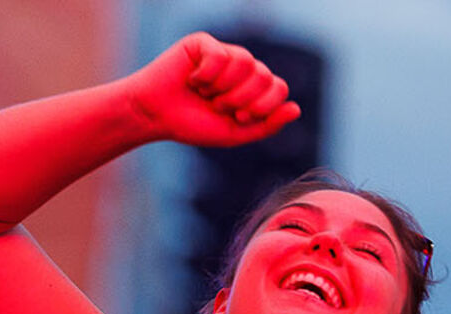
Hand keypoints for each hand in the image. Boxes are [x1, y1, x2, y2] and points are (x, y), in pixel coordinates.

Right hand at [122, 32, 300, 147]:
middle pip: (265, 75)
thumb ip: (267, 125)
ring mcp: (223, 53)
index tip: (239, 117)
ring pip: (246, 61)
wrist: (154, 116)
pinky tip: (193, 81)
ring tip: (206, 95)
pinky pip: (220, 53)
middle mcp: (241, 68)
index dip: (263, 105)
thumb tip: (296, 109)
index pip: (279, 87)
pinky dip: (207, 74)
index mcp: (251, 88)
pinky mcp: (203, 43)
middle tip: (219, 107)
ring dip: (225, 87)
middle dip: (243, 98)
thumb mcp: (234, 133)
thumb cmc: (192, 124)